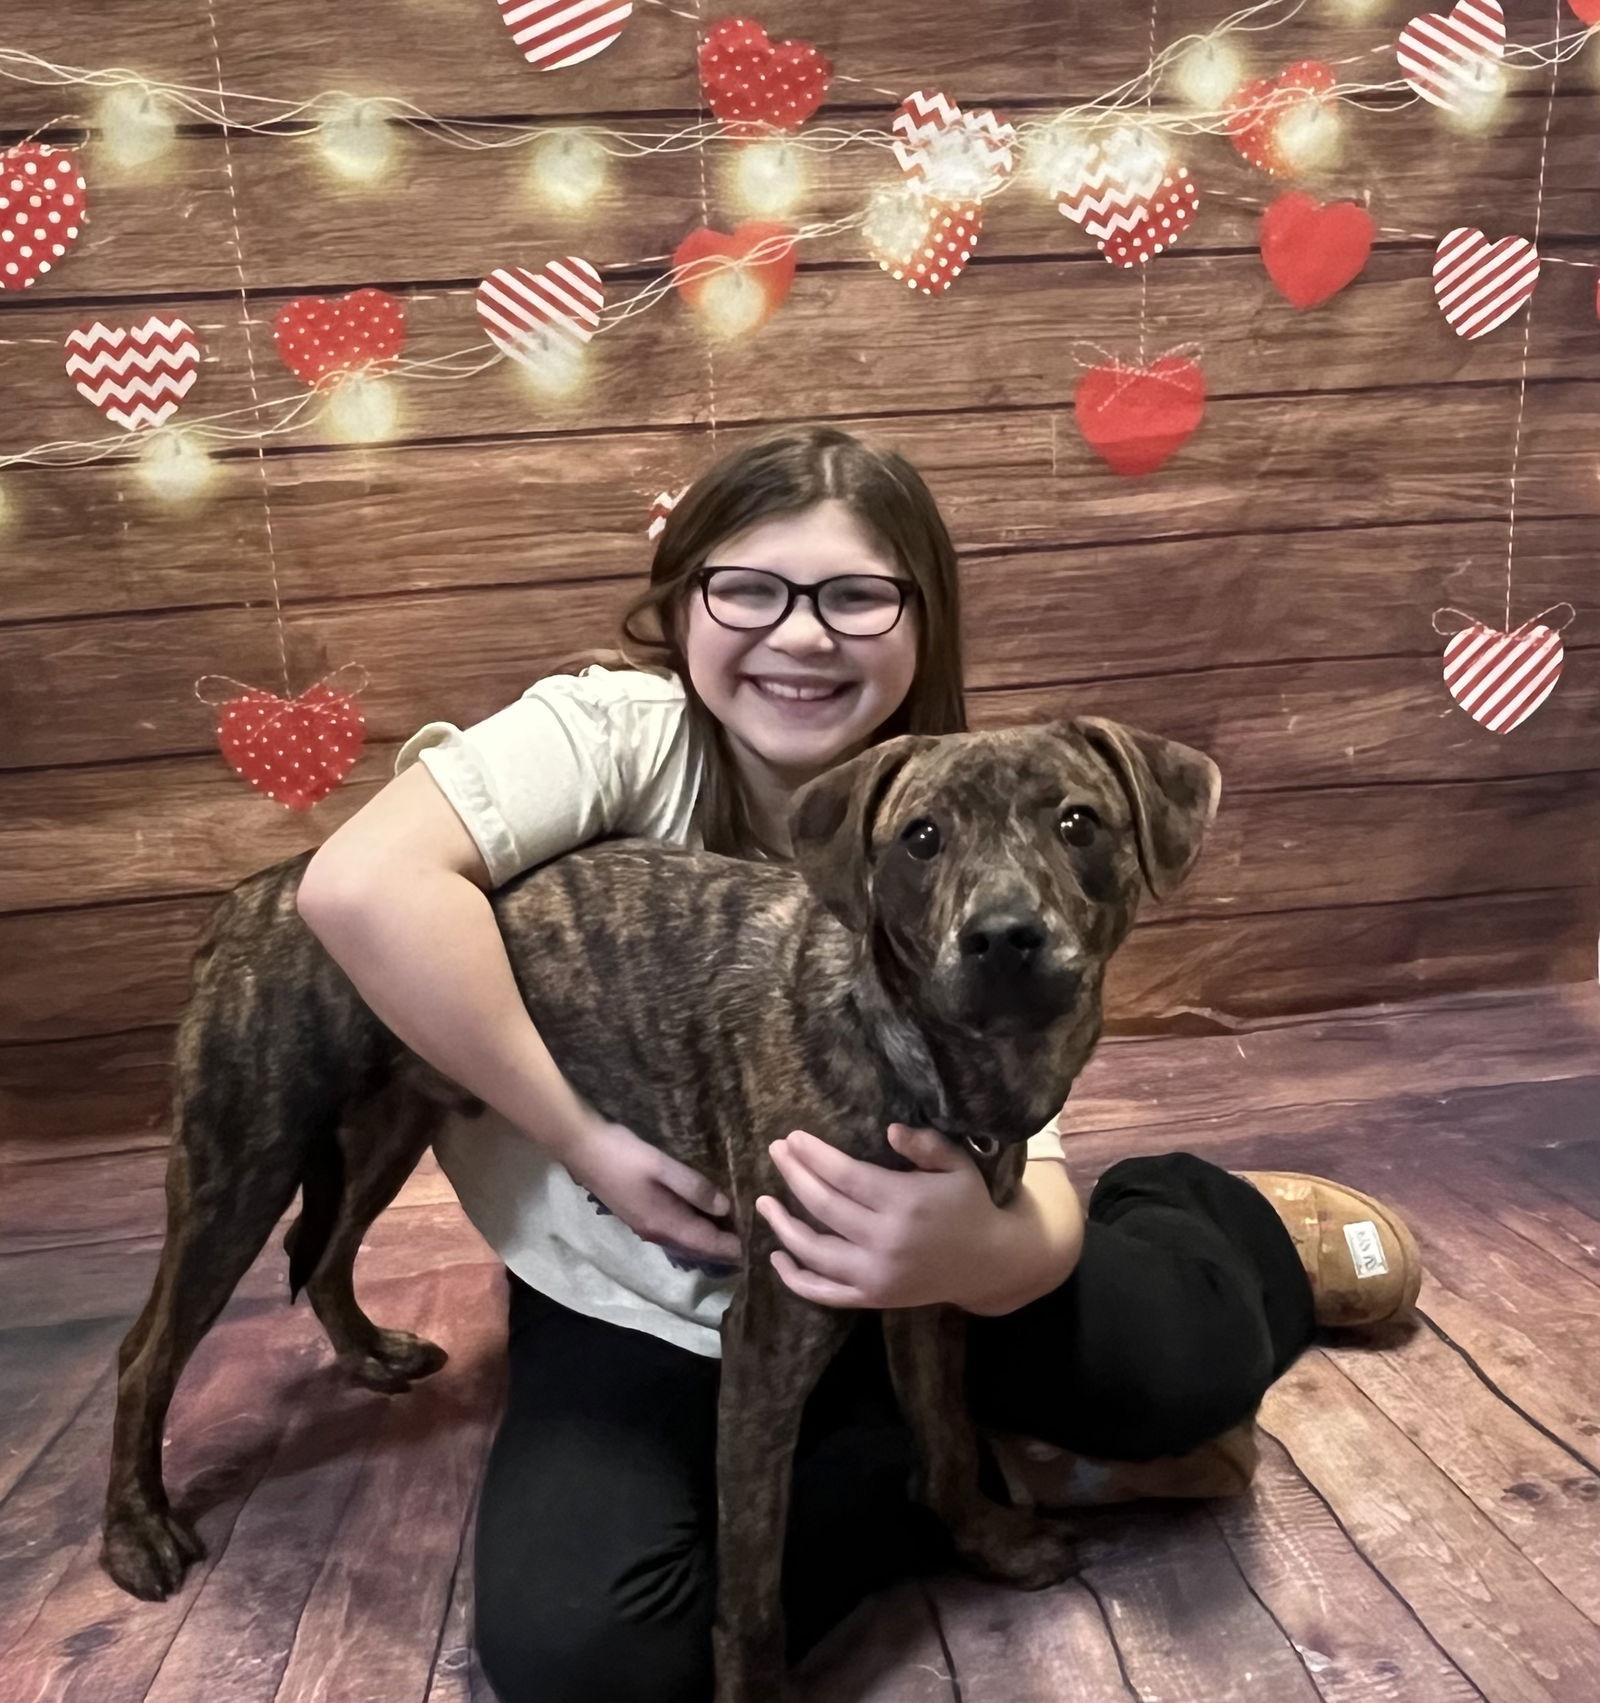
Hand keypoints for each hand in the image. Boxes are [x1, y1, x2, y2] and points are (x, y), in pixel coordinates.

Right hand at [557, 1113, 742, 1265]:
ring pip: (685, 1242)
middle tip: (751, 1240)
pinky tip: (703, 1218)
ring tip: (733, 1231)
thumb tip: (725, 1208)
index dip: (732, 1248)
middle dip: (722, 1248)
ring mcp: (645, 1226)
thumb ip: (695, 1188)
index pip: (706, 1244)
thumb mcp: (663, 1166)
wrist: (582, 1149)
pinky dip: (693, 1231)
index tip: (757, 1248)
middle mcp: (656, 1233)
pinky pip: (674, 1233)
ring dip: (708, 1240)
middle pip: (697, 1248)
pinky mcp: (639, 1216)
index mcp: (664, 1223)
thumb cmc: (624, 1154)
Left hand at [755, 1124, 1009, 1309]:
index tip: (792, 1138)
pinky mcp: (872, 1298)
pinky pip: (824, 1292)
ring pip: (814, 1251)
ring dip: (783, 1225)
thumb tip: (889, 1130)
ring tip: (763, 1201)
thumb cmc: (969, 1205)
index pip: (845, 1176)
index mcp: (904, 1203)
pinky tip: (777, 1256)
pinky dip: (795, 1278)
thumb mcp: (957, 1165)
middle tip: (776, 1152)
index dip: (815, 1156)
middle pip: (824, 1206)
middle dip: (793, 1175)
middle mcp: (885, 1241)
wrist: (988, 1264)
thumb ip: (926, 1145)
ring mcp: (875, 1274)